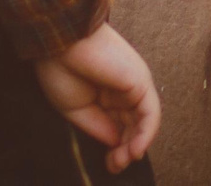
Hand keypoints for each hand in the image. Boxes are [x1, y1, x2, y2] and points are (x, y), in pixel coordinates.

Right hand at [31, 22, 160, 173]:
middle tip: (115, 167)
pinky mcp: (140, 82)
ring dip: (136, 146)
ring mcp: (134, 85)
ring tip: (123, 161)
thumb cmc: (61, 69)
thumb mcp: (77, 109)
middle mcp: (123, 91)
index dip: (116, 148)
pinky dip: (146, 134)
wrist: (60, 43)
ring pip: (144, 122)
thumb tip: (117, 142)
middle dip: (126, 150)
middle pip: (133, 126)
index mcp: (106, 94)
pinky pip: (150, 113)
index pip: (120, 126)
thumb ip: (100, 126)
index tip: (108, 164)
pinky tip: (135, 150)